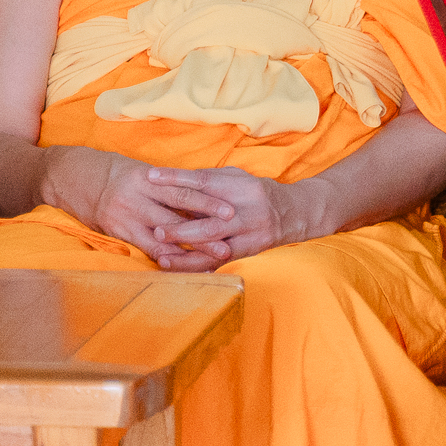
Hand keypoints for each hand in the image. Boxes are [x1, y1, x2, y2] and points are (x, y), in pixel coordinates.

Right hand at [39, 147, 211, 264]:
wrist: (67, 175)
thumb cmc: (108, 169)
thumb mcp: (138, 170)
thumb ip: (164, 184)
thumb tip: (196, 194)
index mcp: (147, 177)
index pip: (184, 190)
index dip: (208, 202)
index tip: (230, 211)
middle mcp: (137, 197)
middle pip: (177, 216)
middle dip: (204, 232)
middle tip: (228, 244)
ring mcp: (125, 216)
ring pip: (163, 237)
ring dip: (188, 250)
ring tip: (210, 261)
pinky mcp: (116, 231)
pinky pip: (143, 248)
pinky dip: (163, 257)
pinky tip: (179, 267)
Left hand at [129, 164, 326, 271]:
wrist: (295, 212)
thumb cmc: (257, 192)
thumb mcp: (237, 178)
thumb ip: (210, 181)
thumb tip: (173, 181)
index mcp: (241, 186)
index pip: (203, 181)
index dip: (176, 178)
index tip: (151, 177)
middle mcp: (247, 210)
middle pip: (210, 220)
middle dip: (181, 227)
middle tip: (156, 228)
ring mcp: (250, 233)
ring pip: (215, 246)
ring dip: (187, 252)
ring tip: (162, 256)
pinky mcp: (250, 251)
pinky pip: (220, 262)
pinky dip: (198, 266)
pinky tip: (179, 268)